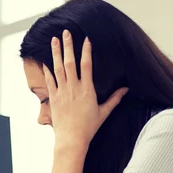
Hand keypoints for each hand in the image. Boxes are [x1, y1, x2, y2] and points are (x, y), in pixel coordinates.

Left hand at [45, 30, 127, 151]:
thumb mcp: (104, 112)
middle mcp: (73, 88)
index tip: (86, 39)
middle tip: (66, 32)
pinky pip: (49, 80)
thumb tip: (126, 89)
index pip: (87, 65)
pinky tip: (45, 61)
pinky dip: (47, 70)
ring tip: (54, 40)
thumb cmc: (89, 127)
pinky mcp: (53, 98)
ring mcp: (62, 92)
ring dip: (56, 53)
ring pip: (58, 68)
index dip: (86, 51)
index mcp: (87, 90)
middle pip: (70, 62)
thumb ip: (114, 99)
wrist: (71, 139)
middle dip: (68, 46)